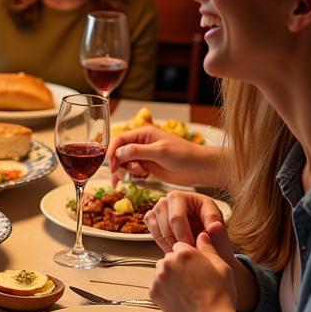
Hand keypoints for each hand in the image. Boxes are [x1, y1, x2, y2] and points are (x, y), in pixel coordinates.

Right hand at [107, 126, 221, 186]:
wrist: (199, 169)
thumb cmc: (183, 155)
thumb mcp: (159, 151)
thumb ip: (137, 151)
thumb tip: (117, 153)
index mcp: (143, 133)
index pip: (119, 140)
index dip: (112, 151)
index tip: (111, 165)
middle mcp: (141, 143)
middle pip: (119, 152)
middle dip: (118, 164)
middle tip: (119, 176)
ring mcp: (144, 155)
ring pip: (125, 162)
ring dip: (126, 170)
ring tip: (138, 175)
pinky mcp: (148, 167)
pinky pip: (133, 170)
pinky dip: (132, 175)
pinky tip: (141, 178)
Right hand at [144, 190, 225, 251]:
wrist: (205, 255)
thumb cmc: (212, 244)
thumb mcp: (221, 241)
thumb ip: (219, 234)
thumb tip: (215, 225)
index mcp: (196, 199)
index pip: (181, 208)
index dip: (184, 230)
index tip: (192, 246)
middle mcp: (177, 198)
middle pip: (163, 209)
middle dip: (172, 234)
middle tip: (182, 249)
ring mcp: (164, 206)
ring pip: (154, 216)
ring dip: (165, 237)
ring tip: (178, 250)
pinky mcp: (156, 215)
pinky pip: (149, 222)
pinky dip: (158, 237)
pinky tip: (170, 247)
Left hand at [146, 194, 242, 306]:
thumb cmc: (220, 294)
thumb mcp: (221, 266)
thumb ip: (208, 248)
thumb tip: (202, 234)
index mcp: (184, 252)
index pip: (180, 246)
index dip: (189, 257)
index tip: (196, 267)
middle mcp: (168, 261)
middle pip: (169, 258)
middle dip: (177, 266)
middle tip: (192, 281)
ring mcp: (158, 277)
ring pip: (162, 271)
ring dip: (169, 277)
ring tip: (185, 290)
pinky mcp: (153, 291)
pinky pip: (157, 286)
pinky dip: (164, 291)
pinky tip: (178, 298)